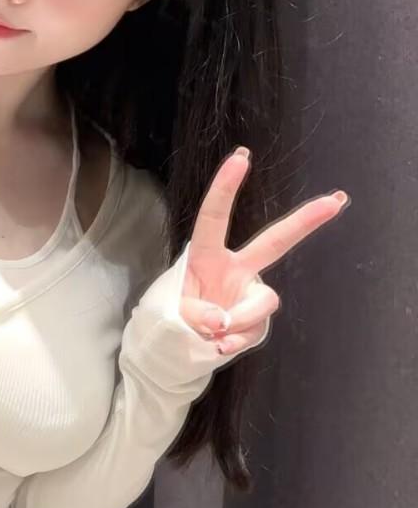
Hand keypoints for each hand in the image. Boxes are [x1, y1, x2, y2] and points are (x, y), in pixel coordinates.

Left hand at [178, 148, 349, 356]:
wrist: (176, 350)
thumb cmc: (171, 319)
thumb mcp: (169, 313)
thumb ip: (193, 313)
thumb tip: (222, 321)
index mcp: (207, 257)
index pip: (214, 218)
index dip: (226, 188)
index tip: (241, 157)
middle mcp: (235, 270)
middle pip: (274, 241)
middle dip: (306, 220)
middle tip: (338, 200)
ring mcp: (250, 294)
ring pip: (264, 302)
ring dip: (239, 320)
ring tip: (212, 333)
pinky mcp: (257, 321)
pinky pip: (255, 331)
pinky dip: (234, 343)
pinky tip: (219, 347)